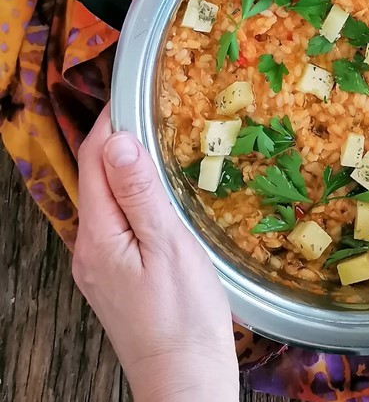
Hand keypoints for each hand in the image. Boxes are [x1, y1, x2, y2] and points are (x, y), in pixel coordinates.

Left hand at [73, 105, 239, 401]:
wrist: (185, 380)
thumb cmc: (184, 318)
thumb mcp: (168, 246)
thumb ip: (141, 193)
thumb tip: (119, 140)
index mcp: (99, 236)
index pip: (96, 160)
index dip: (113, 121)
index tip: (134, 91)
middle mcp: (89, 248)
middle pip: (96, 176)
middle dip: (118, 138)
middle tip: (151, 107)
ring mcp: (100, 265)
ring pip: (106, 199)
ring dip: (126, 165)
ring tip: (158, 138)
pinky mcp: (115, 276)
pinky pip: (117, 220)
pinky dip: (132, 194)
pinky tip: (156, 190)